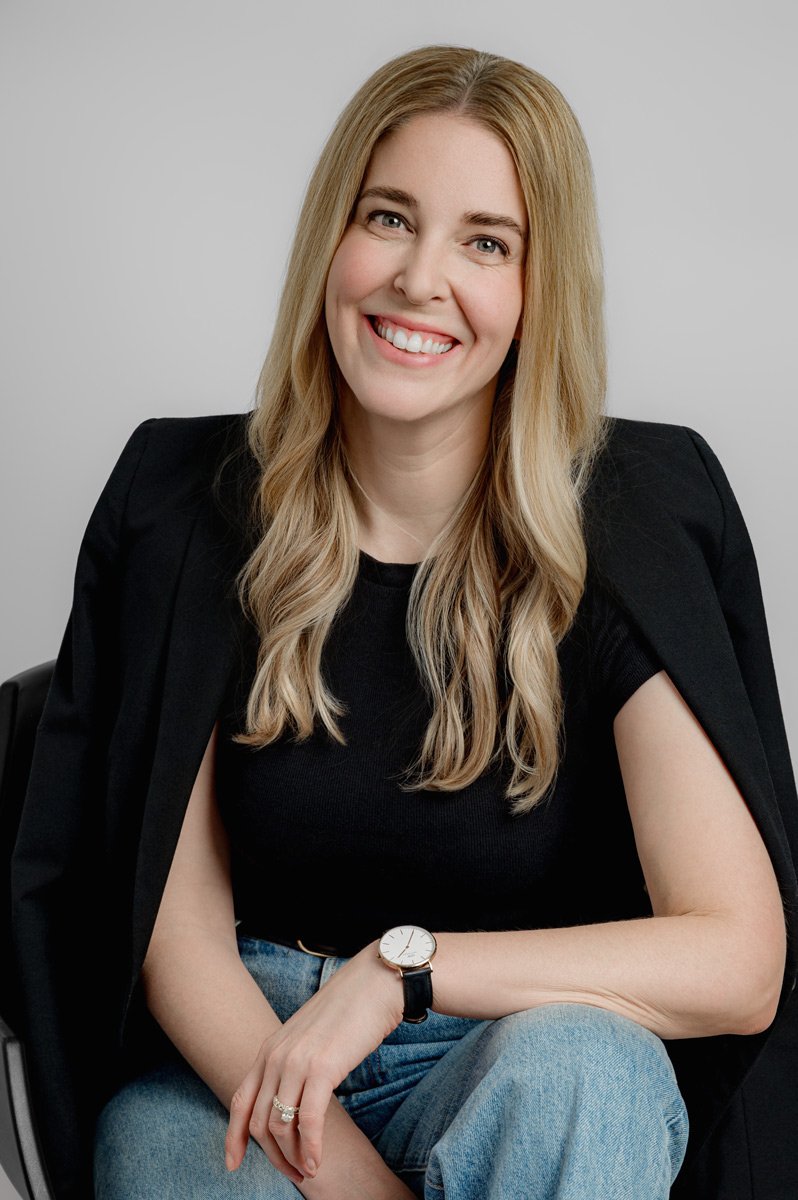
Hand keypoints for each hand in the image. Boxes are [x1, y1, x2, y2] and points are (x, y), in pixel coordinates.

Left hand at [225, 940, 402, 1183]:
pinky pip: (309, 1120)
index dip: (233, 1137)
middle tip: (293, 1174)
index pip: (240, 1101)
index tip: (233, 1164)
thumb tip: (291, 1100)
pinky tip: (318, 1161)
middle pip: (259, 1122)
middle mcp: (275, 1056)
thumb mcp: (308, 1037)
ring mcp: (296, 1061)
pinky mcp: (323, 1067)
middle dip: (274, 1156)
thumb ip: (292, 1063)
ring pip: (280, 1126)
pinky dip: (311, 1147)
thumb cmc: (348, 1011)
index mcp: (269, 1049)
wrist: (375, 983)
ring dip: (293, 1157)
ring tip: (309, 1171)